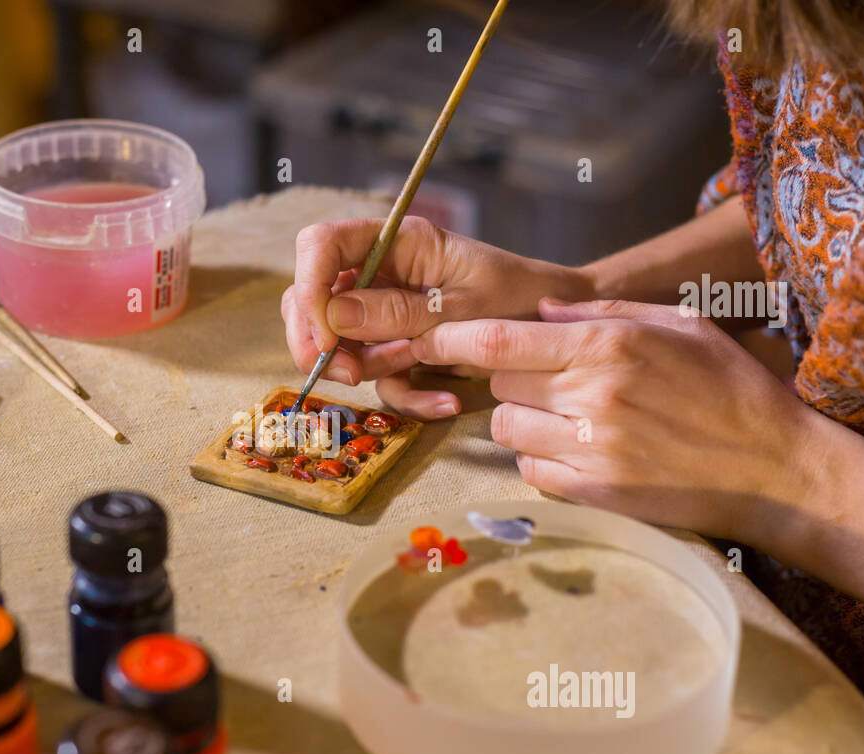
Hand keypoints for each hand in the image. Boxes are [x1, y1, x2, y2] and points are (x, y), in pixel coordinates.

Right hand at [280, 216, 592, 418]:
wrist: (554, 327)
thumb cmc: (518, 299)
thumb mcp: (462, 307)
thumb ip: (397, 312)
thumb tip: (333, 314)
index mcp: (393, 241)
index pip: (319, 246)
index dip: (309, 288)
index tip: (326, 337)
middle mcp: (379, 271)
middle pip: (310, 296)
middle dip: (319, 340)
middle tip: (346, 374)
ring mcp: (383, 309)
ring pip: (335, 341)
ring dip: (366, 368)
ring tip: (416, 369)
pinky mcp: (396, 344)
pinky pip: (377, 373)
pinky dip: (406, 393)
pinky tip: (445, 401)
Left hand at [407, 298, 825, 541]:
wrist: (774, 468)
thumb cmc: (729, 387)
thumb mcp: (677, 326)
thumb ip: (602, 314)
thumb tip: (538, 313)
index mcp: (608, 348)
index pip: (499, 342)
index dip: (451, 339)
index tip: (428, 338)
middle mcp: (593, 398)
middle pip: (499, 385)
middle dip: (512, 379)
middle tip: (550, 381)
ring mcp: (592, 451)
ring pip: (509, 430)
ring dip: (525, 421)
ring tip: (568, 418)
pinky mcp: (596, 494)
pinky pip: (532, 472)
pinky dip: (541, 460)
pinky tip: (578, 451)